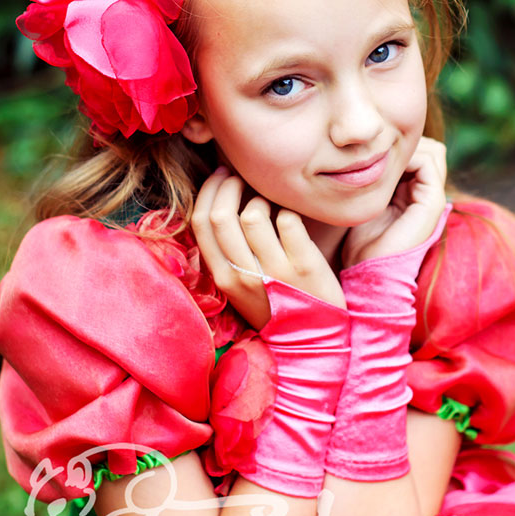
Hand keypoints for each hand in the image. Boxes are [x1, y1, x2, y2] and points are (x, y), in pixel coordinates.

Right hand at [192, 168, 344, 329]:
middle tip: (241, 178)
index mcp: (223, 279)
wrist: (314, 338)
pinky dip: (289, 212)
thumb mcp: (240, 286)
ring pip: (253, 214)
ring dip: (261, 200)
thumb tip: (217, 203)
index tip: (221, 176)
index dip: (208, 192)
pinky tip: (292, 221)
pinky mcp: (305, 266)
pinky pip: (289, 220)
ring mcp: (275, 271)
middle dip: (229, 185)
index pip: (200, 223)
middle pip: (221, 215)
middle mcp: (244, 276)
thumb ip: (227, 252)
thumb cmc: (274, 303)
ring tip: (270, 206)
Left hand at [342, 137, 446, 267]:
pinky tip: (384, 166)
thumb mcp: (365, 204)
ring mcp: (433, 198)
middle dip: (401, 143)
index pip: (418, 152)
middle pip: (427, 148)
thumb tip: (364, 154)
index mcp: (414, 194)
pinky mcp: (433, 203)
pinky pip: (428, 162)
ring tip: (378, 157)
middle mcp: (428, 194)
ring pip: (431, 150)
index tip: (369, 150)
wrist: (368, 271)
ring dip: (405, 147)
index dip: (395, 145)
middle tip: (373, 150)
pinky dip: (408, 156)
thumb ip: (373, 181)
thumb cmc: (360, 242)